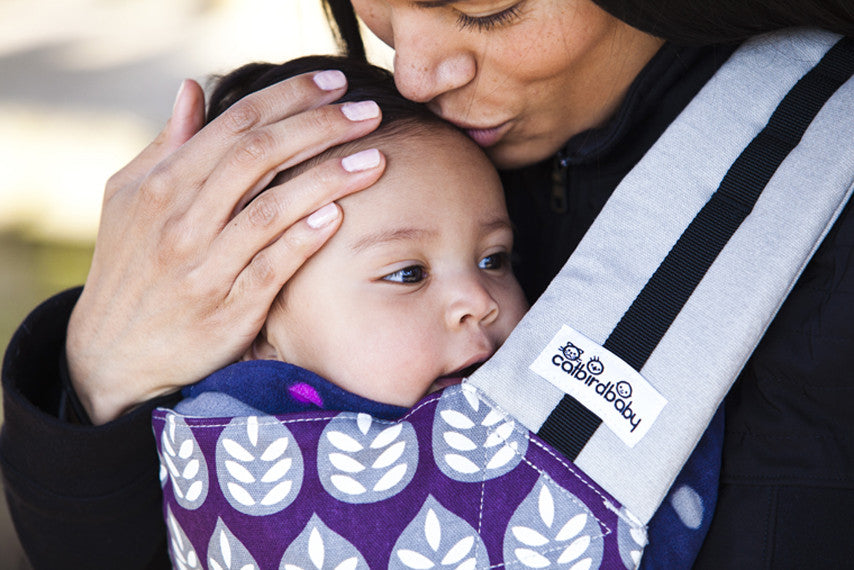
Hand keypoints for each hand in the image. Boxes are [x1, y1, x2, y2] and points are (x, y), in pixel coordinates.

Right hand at [67, 72, 384, 424]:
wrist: (113, 354)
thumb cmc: (130, 265)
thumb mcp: (128, 199)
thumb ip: (167, 145)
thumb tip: (193, 89)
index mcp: (161, 185)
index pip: (234, 125)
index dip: (289, 98)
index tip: (333, 84)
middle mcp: (181, 222)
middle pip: (259, 157)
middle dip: (320, 128)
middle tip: (369, 112)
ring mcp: (204, 268)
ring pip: (271, 211)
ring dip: (327, 180)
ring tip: (374, 159)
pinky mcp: (227, 311)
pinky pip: (270, 269)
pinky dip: (302, 241)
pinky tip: (338, 216)